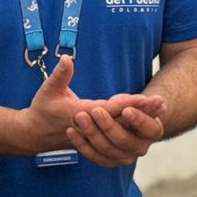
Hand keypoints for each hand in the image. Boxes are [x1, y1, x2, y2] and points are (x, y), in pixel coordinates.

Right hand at [16, 56, 164, 156]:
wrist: (34, 134)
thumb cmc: (42, 110)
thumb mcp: (48, 90)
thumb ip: (60, 75)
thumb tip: (68, 59)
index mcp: (83, 114)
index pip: (111, 109)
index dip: (130, 104)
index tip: (147, 98)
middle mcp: (93, 126)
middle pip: (122, 119)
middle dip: (143, 112)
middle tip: (162, 103)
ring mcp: (95, 133)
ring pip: (123, 127)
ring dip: (142, 119)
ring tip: (160, 110)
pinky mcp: (97, 136)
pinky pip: (118, 133)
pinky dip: (133, 127)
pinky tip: (147, 122)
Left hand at [66, 96, 166, 167]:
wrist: (121, 123)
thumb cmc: (128, 107)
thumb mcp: (133, 101)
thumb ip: (141, 102)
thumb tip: (161, 102)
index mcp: (153, 131)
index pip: (148, 128)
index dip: (138, 120)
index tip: (126, 110)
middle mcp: (140, 148)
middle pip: (124, 140)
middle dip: (109, 125)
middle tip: (95, 110)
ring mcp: (124, 157)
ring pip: (107, 149)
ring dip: (92, 133)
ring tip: (79, 117)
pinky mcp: (109, 161)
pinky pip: (94, 156)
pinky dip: (82, 144)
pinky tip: (72, 131)